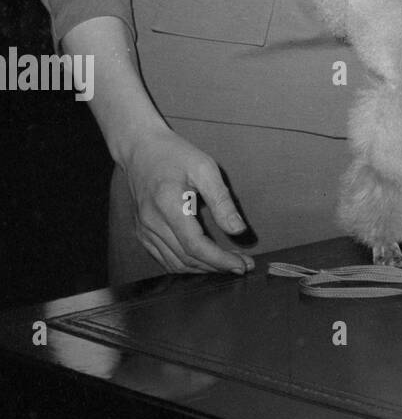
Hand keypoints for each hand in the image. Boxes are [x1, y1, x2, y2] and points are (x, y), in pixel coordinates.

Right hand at [117, 127, 255, 275]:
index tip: (242, 264)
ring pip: (174, 263)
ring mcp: (144, 230)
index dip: (220, 260)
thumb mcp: (205, 169)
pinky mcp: (142, 232)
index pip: (195, 246)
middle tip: (242, 266)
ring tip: (227, 266)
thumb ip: (222, 201)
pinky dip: (185, 265)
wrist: (141, 149)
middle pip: (186, 259)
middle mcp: (152, 223)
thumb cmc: (175, 154)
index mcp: (168, 206)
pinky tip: (203, 262)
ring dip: (202, 269)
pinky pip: (164, 258)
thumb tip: (238, 230)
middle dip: (217, 267)